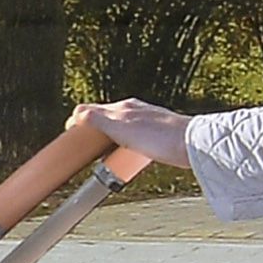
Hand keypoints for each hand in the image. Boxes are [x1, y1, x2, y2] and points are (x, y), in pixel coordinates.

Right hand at [85, 100, 201, 176]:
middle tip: (84, 146)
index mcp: (123, 107)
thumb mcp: (122, 128)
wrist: (193, 145)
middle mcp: (134, 110)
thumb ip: (98, 120)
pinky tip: (129, 154)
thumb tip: (76, 115)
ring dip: (109, 137)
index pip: (90, 109)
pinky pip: (134, 136)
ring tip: (103, 153)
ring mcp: (147, 120)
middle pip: (105, 117)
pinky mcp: (158, 133)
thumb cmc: (160, 138)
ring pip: (120, 126)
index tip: (69, 135)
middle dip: (93, 129)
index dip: (77, 122)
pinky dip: (125, 144)